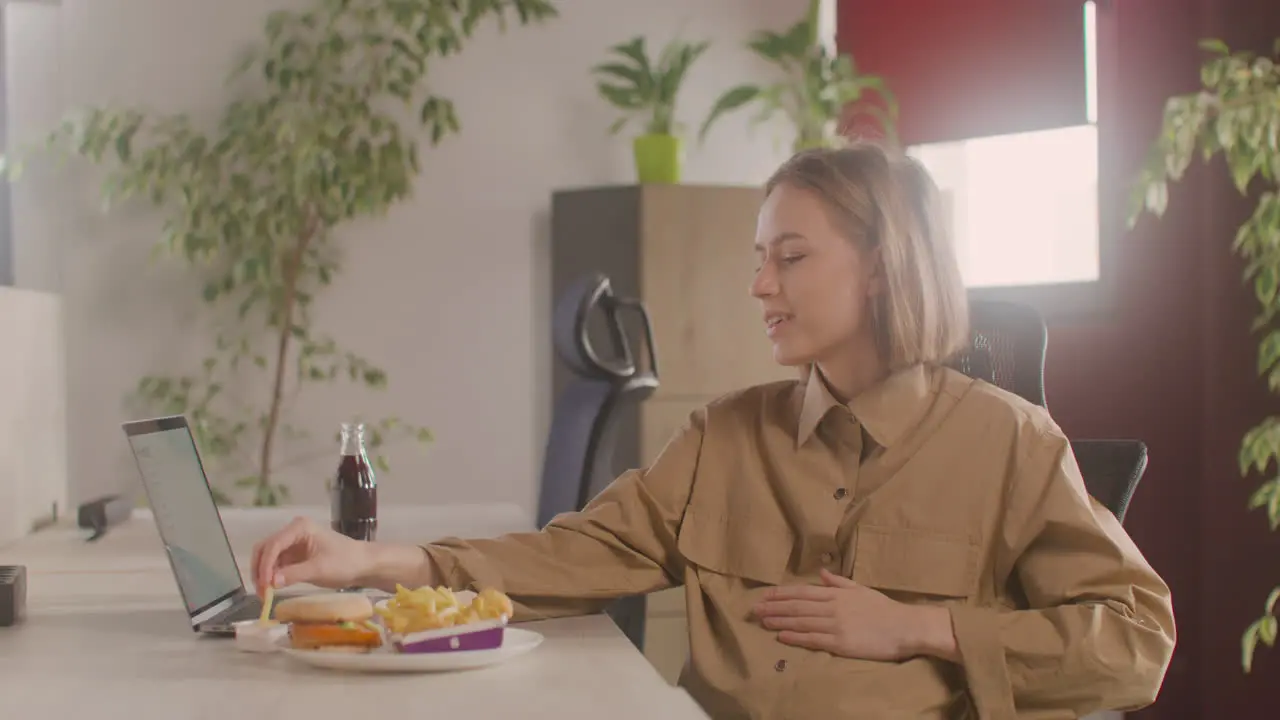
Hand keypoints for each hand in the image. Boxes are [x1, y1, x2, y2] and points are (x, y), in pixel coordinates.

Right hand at [250, 516, 374, 594]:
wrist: (363, 565)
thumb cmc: (345, 562)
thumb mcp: (320, 569)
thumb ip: (294, 574)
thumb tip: (271, 582)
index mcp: (299, 527)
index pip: (273, 544)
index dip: (265, 565)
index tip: (264, 584)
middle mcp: (293, 532)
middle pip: (265, 549)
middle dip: (260, 569)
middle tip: (261, 591)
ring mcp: (293, 544)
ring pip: (268, 558)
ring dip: (263, 575)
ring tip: (265, 594)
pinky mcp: (294, 556)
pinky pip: (276, 565)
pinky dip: (272, 577)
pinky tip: (271, 589)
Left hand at [753, 569, 958, 661]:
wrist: (904, 626)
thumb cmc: (884, 609)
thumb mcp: (861, 589)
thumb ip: (839, 582)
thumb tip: (821, 572)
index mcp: (836, 594)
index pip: (802, 592)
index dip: (781, 594)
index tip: (765, 595)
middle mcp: (832, 607)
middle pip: (796, 606)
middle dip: (774, 607)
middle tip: (754, 609)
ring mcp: (835, 624)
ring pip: (801, 621)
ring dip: (779, 621)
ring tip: (762, 621)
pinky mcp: (840, 642)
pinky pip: (813, 639)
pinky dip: (795, 637)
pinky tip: (781, 636)